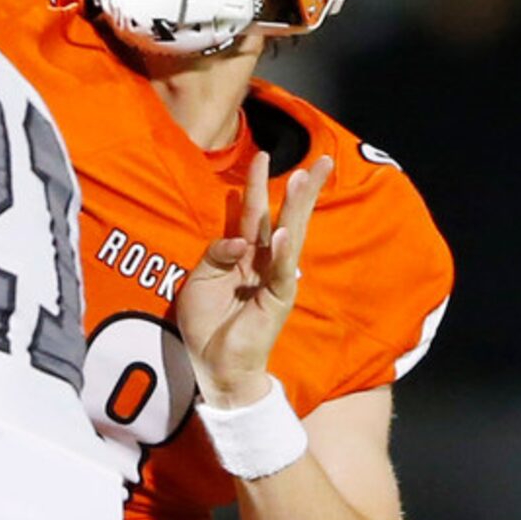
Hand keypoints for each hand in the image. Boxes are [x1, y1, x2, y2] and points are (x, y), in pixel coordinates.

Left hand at [176, 151, 332, 407]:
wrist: (215, 364)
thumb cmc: (207, 322)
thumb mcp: (200, 279)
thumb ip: (216, 254)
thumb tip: (238, 239)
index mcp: (244, 255)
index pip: (254, 213)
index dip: (257, 185)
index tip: (264, 155)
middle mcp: (264, 262)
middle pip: (283, 218)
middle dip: (300, 190)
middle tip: (320, 161)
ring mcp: (275, 279)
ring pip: (289, 237)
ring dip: (296, 209)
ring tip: (305, 180)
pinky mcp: (278, 299)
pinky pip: (281, 271)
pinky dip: (284, 251)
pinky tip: (285, 232)